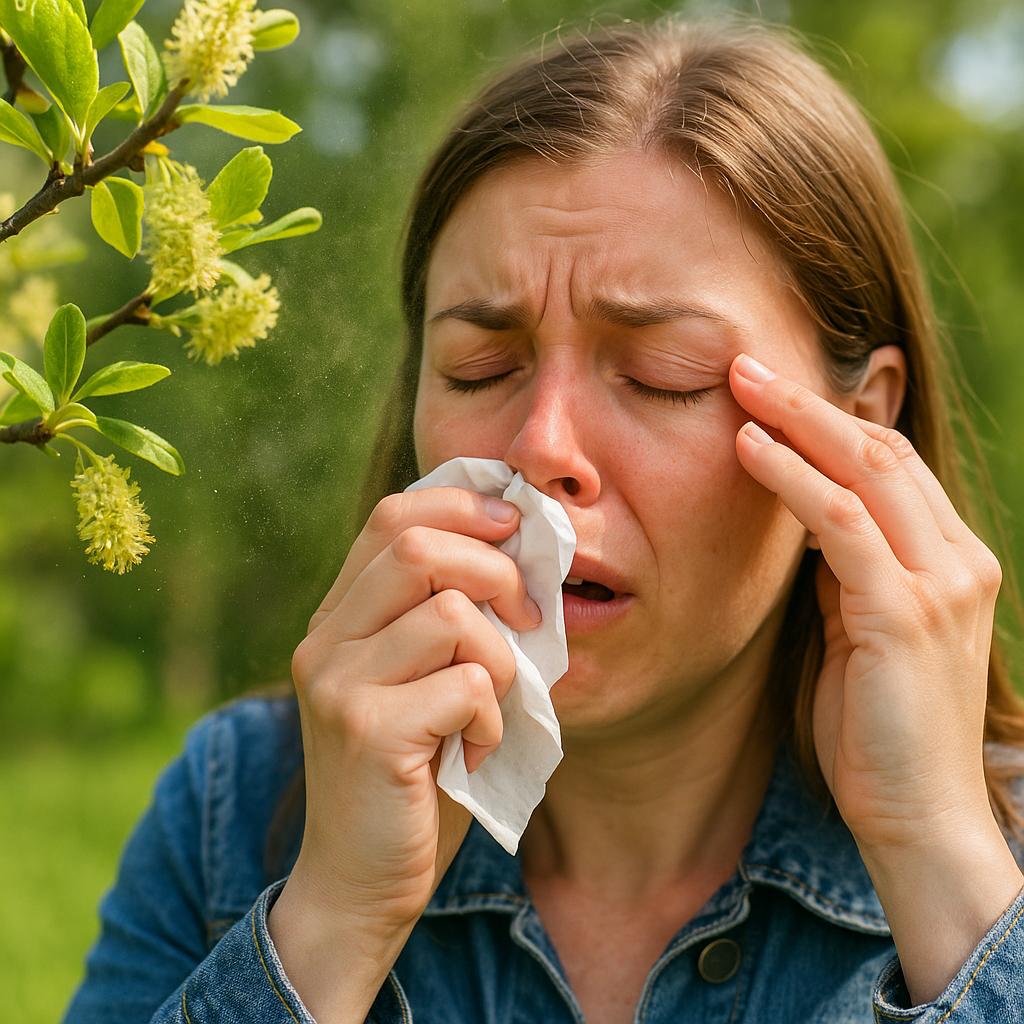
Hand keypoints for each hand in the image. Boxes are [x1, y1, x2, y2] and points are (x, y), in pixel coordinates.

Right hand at [282, 486, 542, 929]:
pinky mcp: (367, 731)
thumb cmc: (410, 776)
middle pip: (418, 545)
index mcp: (338, 618)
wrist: (356, 883)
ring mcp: (339, 683)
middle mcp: (326, 640)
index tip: (513, 524)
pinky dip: (493, 715)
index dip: (461, 504)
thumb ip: (445, 621)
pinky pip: (466, 684)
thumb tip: (519, 552)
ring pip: (451, 614)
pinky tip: (477, 749)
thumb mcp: (421, 682)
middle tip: (527, 617)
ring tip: (493, 705)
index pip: (393, 515)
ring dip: (500, 659)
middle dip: (496, 570)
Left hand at [729, 352, 1002, 854]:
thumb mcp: (856, 631)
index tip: (767, 392)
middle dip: (808, 401)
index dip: (828, 421)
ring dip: (795, 418)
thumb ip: (840, 573)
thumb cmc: (873, 727)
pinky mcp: (907, 613)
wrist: (917, 817)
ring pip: (865, 468)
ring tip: (738, 382)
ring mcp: (941, 582)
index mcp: (949, 560)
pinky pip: (841, 522)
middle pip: (880, 448)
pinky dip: (791, 477)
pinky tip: (748, 447)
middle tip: (745, 363)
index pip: (889, 465)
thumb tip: (796, 523)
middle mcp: (958, 558)